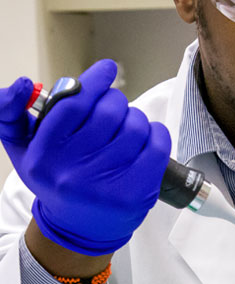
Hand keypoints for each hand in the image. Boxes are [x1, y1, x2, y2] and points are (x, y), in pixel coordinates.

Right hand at [0, 60, 171, 255]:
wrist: (79, 227)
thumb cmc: (57, 177)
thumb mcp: (26, 149)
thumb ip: (13, 114)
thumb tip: (18, 84)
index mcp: (44, 157)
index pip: (74, 104)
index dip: (95, 80)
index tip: (106, 69)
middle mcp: (73, 172)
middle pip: (110, 110)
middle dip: (115, 102)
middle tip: (111, 111)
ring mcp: (108, 184)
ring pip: (136, 124)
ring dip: (134, 120)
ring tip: (123, 132)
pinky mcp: (137, 191)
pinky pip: (158, 142)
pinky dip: (154, 133)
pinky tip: (143, 142)